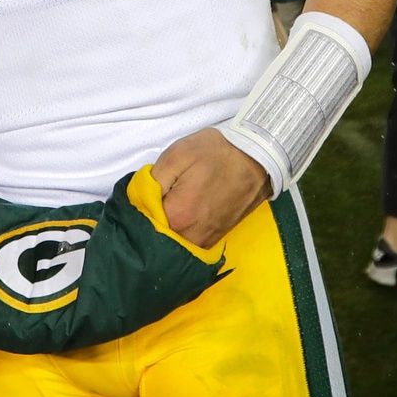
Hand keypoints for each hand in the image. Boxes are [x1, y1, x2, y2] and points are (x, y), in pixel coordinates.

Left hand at [151, 127, 270, 249]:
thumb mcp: (176, 155)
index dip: (139, 207)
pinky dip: (182, 233)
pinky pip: (189, 242)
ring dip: (167, 228)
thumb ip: (152, 181)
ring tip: (171, 205)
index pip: (143, 221)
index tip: (144, 194)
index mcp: (178, 216)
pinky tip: (184, 214)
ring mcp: (205, 240)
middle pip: (158, 236)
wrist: (257, 160)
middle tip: (158, 198)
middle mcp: (191, 236)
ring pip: (174, 242)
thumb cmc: (215, 154)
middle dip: (152, 221)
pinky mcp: (215, 239)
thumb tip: (140, 200)